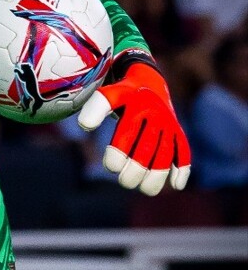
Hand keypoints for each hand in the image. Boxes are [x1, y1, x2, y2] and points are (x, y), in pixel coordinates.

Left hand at [78, 60, 190, 195]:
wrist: (148, 81)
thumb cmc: (122, 94)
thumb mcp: (108, 94)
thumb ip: (96, 106)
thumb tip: (84, 126)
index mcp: (135, 104)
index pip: (127, 130)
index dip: (119, 151)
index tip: (111, 166)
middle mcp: (154, 113)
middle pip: (146, 148)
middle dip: (135, 169)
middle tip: (123, 181)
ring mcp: (168, 123)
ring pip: (165, 154)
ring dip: (156, 175)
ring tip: (143, 188)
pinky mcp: (178, 131)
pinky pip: (184, 151)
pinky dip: (182, 168)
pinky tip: (175, 185)